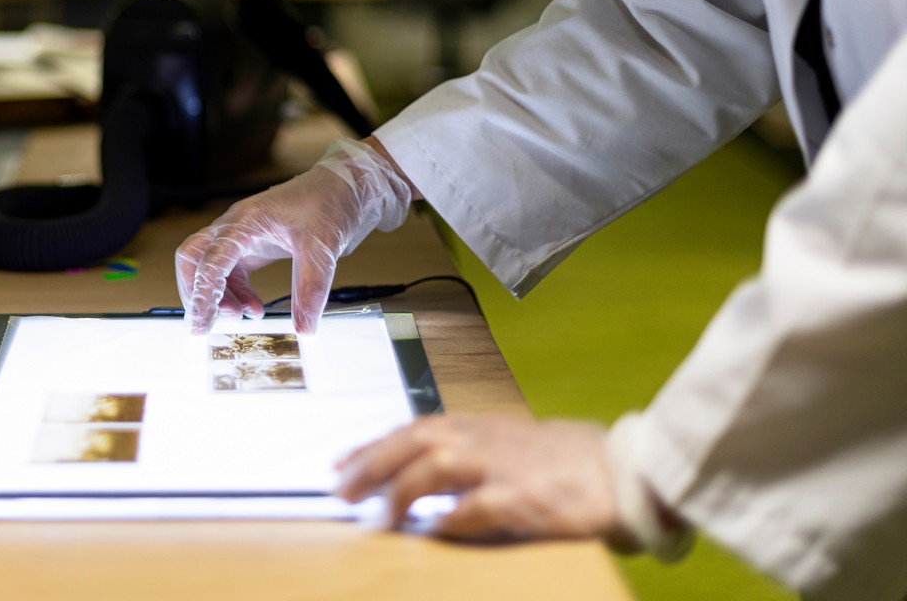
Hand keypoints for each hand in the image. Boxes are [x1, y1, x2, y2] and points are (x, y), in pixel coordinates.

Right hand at [174, 138, 412, 334]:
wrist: (345, 186)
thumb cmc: (328, 202)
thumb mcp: (321, 248)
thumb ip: (311, 289)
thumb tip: (305, 328)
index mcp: (245, 221)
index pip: (210, 260)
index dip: (201, 293)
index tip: (202, 323)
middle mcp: (236, 227)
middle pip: (194, 257)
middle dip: (194, 291)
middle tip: (207, 322)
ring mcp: (243, 235)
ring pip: (211, 268)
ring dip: (218, 296)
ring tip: (239, 317)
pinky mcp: (253, 245)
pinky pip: (232, 272)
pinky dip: (236, 293)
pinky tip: (254, 309)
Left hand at [334, 414, 626, 542]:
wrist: (618, 470)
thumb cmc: (559, 459)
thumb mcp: (503, 441)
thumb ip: (463, 450)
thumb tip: (416, 469)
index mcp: (475, 426)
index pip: (411, 429)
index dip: (372, 446)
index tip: (339, 464)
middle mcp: (482, 439)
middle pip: (414, 441)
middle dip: (372, 464)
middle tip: (342, 489)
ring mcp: (503, 466)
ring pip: (437, 466)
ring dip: (403, 488)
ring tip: (381, 514)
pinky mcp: (525, 497)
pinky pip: (478, 507)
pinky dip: (451, 519)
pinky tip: (433, 532)